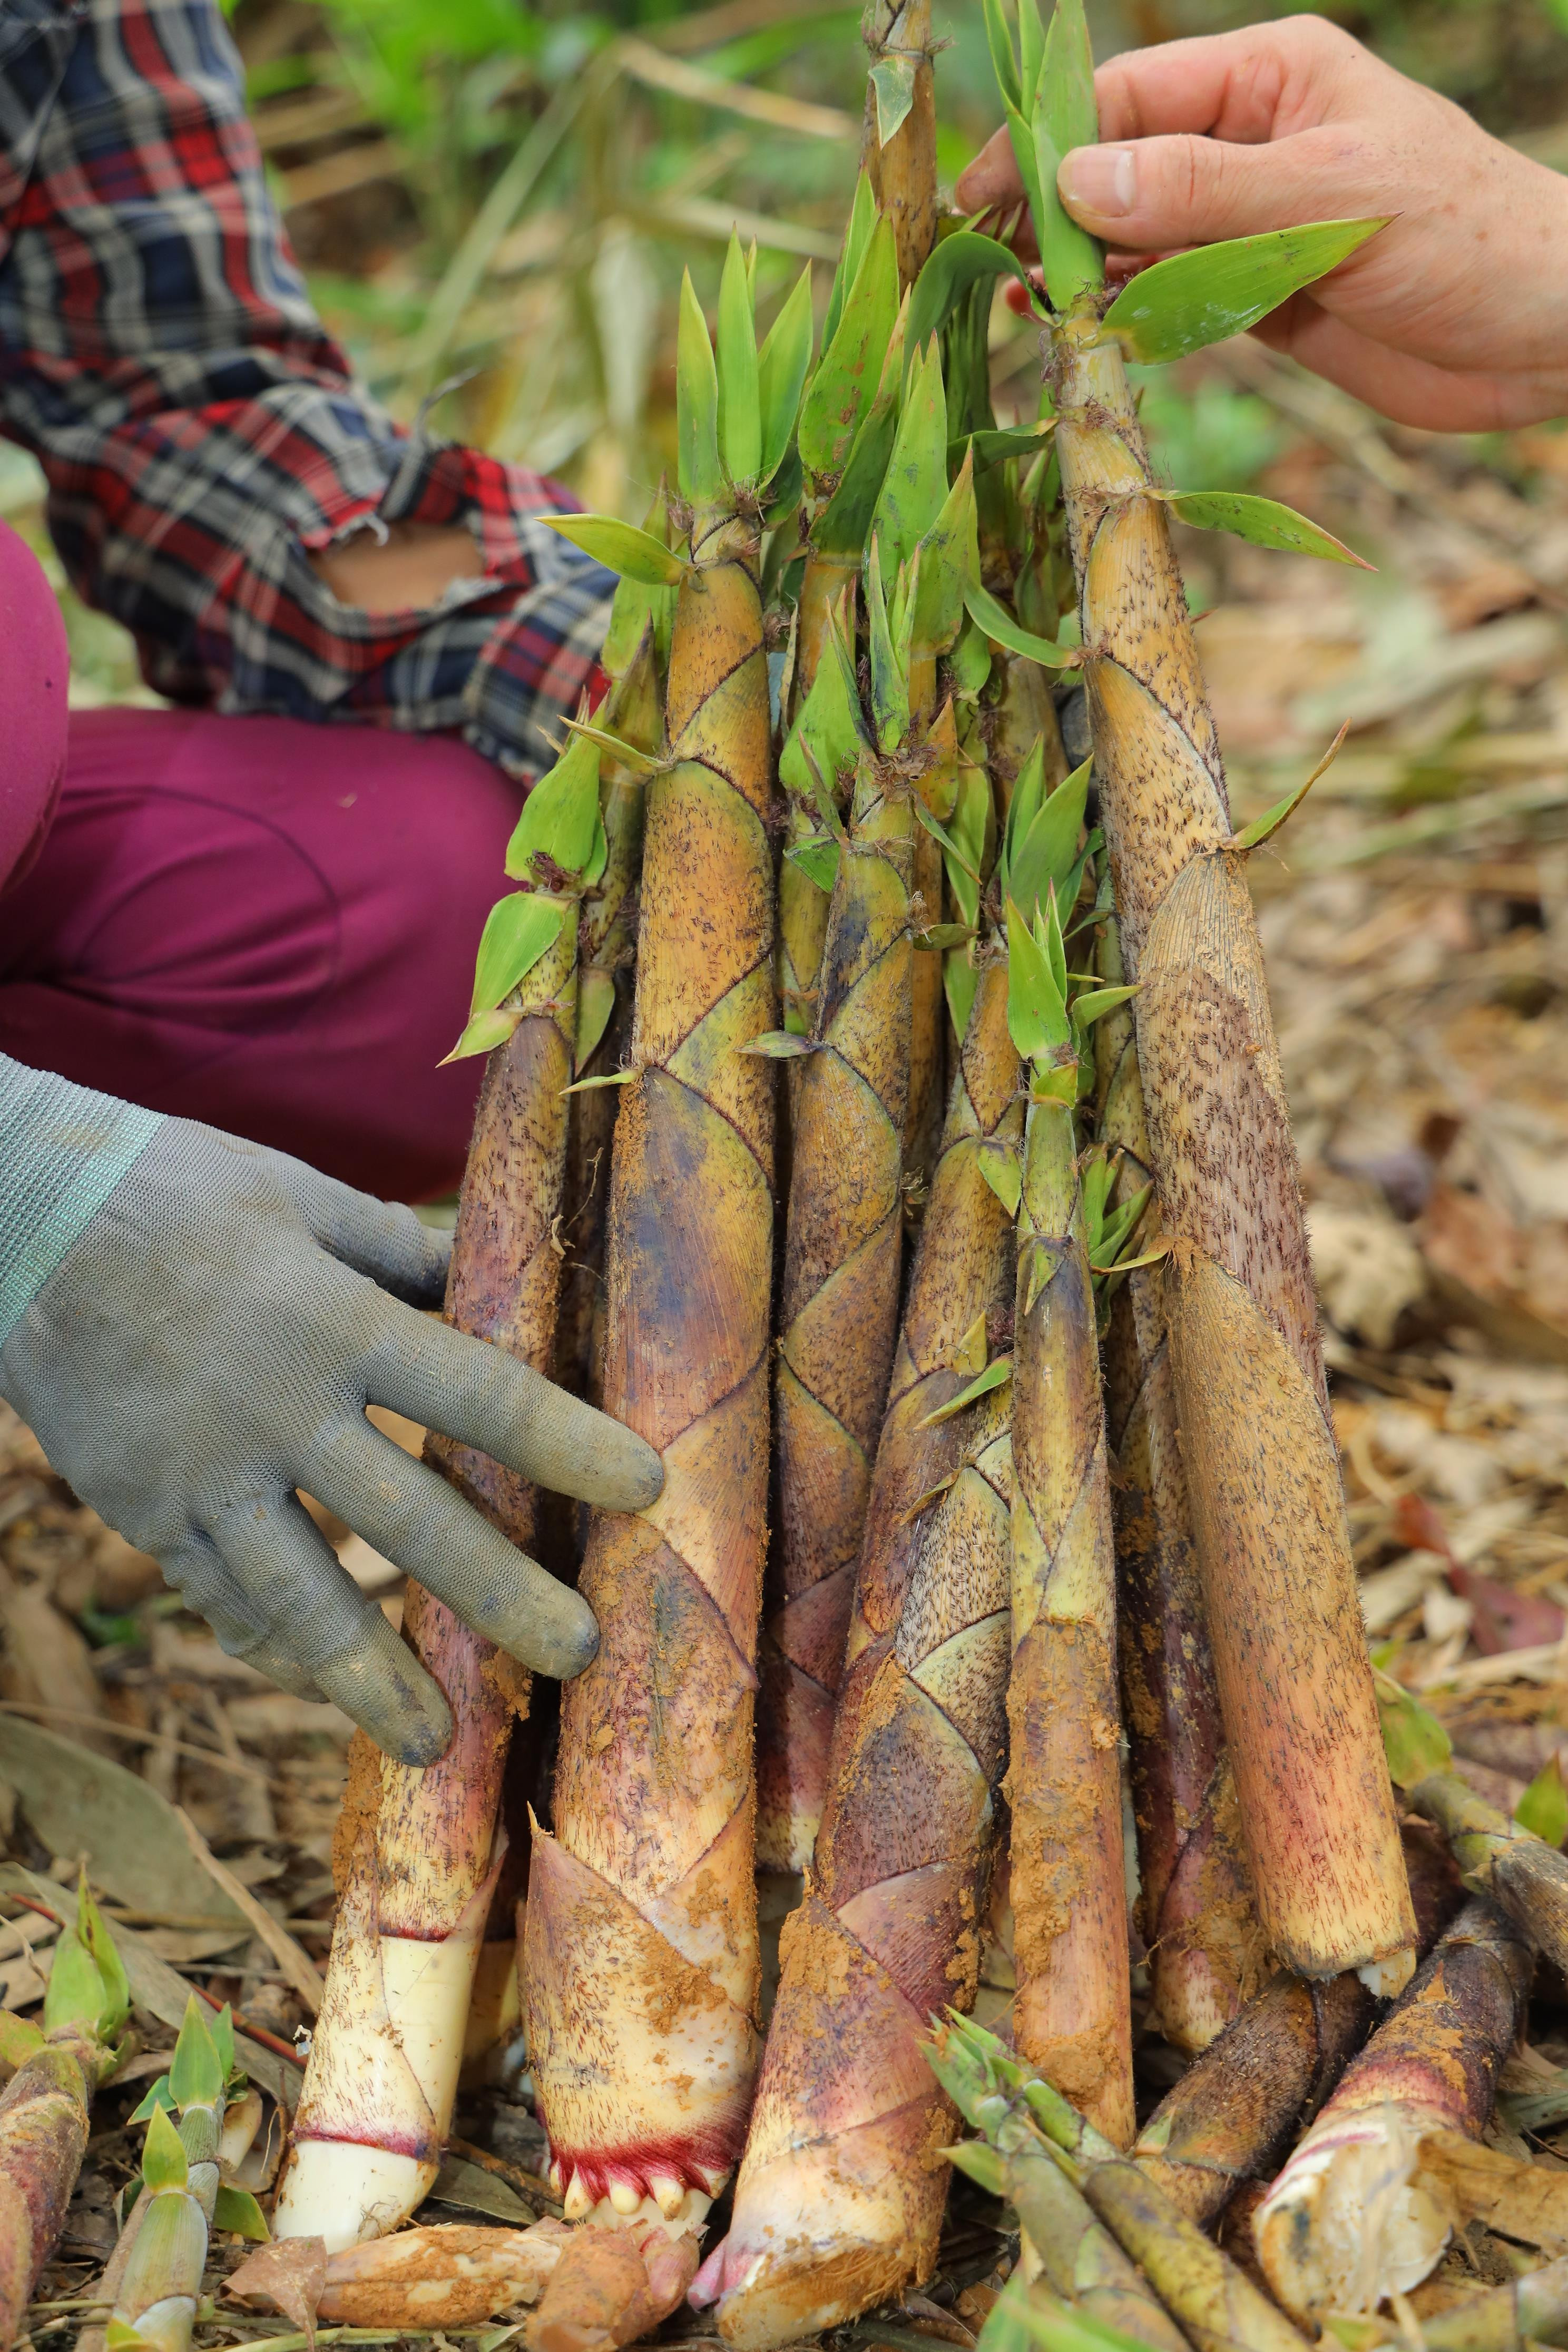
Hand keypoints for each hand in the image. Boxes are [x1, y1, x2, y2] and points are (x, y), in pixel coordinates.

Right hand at [0, 1117, 662, 1764]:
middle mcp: (280, 1409)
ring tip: (439, 1746)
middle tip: (578, 1655)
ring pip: (303, 1594)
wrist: (20, 1221)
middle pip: (410, 1519)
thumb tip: (487, 1272)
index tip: (645, 1487)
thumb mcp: (299, 1197)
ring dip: (374, 1674)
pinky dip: (274, 1644)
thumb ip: (399, 1250)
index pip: (478, 1391)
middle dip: (498, 1593)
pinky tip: (318, 1686)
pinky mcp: (146, 1510)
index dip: (565, 1442)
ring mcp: (208, 1472)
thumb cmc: (176, 1190)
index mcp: (335, 1320)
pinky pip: (223, 1595)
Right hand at [955, 14, 1567, 431]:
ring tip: (1025, 309)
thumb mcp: (1328, 197)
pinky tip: (1082, 334)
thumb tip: (1075, 183)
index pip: (1131, 96)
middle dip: (1052, 214)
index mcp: (1269, 78)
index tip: (986, 198)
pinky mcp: (1257, 298)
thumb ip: (1201, 193)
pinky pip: (1169, 300)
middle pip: (1119, 168)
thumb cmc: (1463, 238)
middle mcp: (1250, 142)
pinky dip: (1124, 318)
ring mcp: (1249, 223)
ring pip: (1136, 240)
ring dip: (1081, 275)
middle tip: (988, 265)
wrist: (1542, 336)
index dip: (1049, 144)